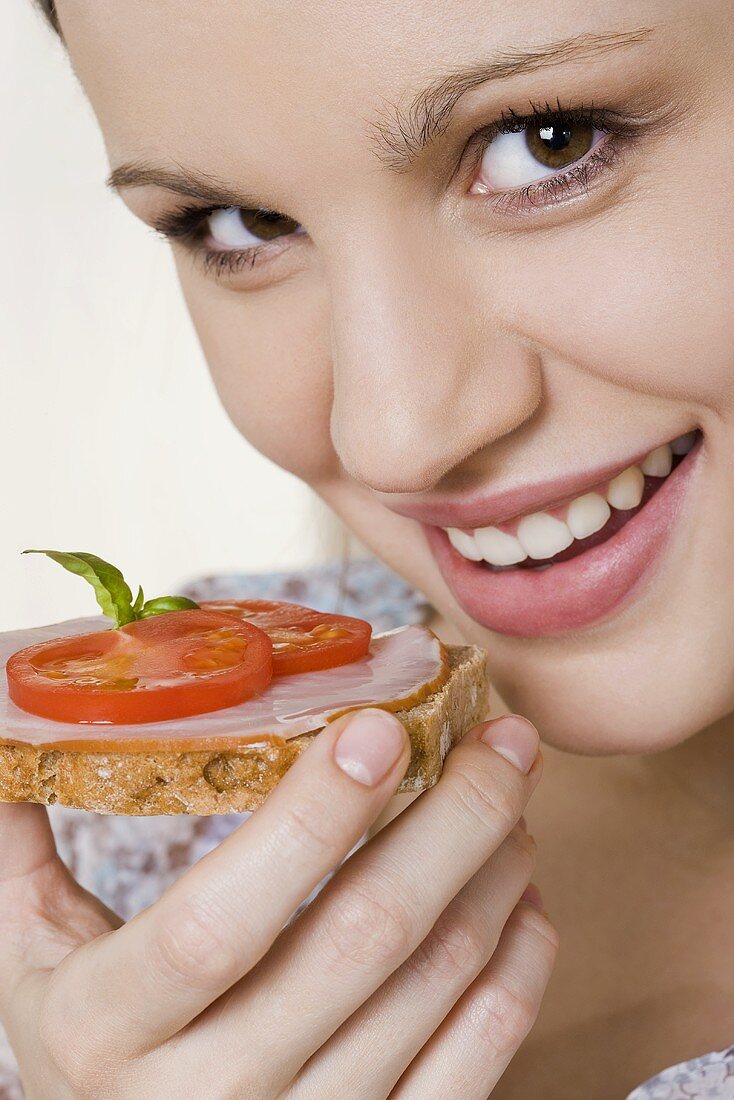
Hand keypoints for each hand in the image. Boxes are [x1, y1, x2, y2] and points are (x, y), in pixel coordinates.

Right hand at [0, 709, 556, 1098]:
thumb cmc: (88, 1054)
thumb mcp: (29, 962)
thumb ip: (22, 859)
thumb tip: (19, 740)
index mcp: (106, 1030)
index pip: (220, 919)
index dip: (308, 820)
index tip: (380, 726)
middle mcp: (209, 1099)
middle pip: (364, 940)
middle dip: (454, 819)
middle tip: (504, 738)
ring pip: (432, 986)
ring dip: (491, 873)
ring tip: (513, 797)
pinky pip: (479, 1063)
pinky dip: (517, 970)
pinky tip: (521, 900)